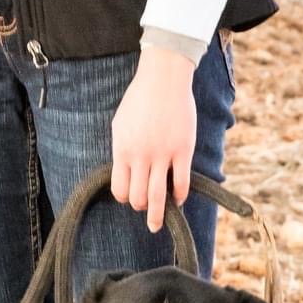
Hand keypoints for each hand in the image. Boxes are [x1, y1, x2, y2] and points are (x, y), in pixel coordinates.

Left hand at [110, 44, 196, 233]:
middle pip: (138, 197)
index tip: (130, 197)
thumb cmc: (139, 99)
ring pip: (158, 196)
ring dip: (158, 214)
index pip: (119, 188)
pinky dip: (180, 196)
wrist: (163, 79)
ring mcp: (163, 154)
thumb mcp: (120, 124)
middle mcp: (141, 156)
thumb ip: (122, 148)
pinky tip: (179, 199)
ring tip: (157, 223)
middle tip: (145, 209)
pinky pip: (181, 182)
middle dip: (141, 207)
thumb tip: (123, 170)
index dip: (124, 197)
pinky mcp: (183, 150)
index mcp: (123, 150)